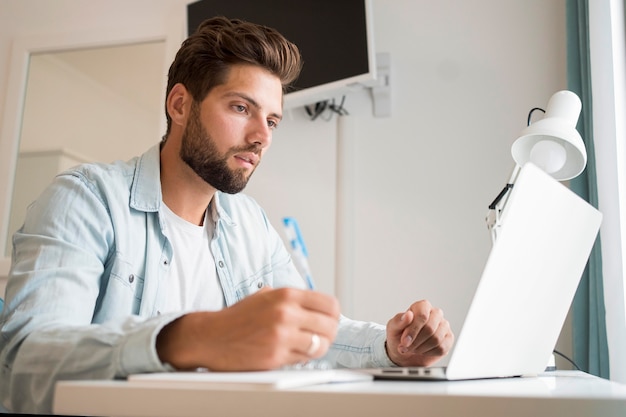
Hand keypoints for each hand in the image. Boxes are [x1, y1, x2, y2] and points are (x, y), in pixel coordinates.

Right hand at [156, 287, 339, 370]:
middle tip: (323, 335)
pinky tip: (294, 353)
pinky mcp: (275, 356)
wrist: (211, 336)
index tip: (330, 319)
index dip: (333, 314)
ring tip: (310, 346)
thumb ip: (290, 298)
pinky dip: (303, 358)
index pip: (329, 304)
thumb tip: (315, 304)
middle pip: (330, 326)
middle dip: (329, 332)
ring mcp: (281, 336)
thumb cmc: (238, 317)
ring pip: (321, 345)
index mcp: (286, 295)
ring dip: (319, 347)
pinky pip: (303, 359)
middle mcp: (286, 313)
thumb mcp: (265, 295)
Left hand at [385, 300, 453, 366]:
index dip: (413, 330)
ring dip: (421, 348)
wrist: (404, 352)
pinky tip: (422, 351)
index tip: (404, 341)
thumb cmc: (398, 336)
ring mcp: (444, 326)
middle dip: (415, 341)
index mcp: (422, 306)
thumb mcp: (393, 328)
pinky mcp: (448, 338)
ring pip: (436, 339)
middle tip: (406, 347)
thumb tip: (408, 315)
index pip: (422, 315)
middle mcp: (435, 313)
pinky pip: (442, 348)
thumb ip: (399, 321)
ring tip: (413, 348)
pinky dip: (428, 353)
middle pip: (430, 328)